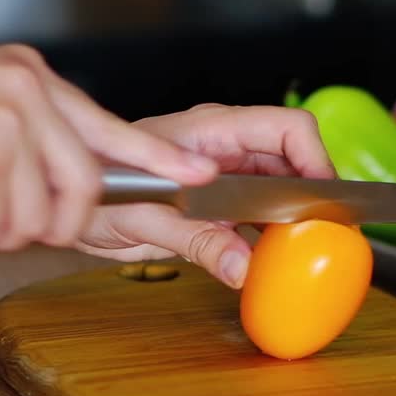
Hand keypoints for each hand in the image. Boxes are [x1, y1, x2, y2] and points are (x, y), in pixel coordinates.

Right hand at [0, 44, 218, 252]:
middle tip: (15, 231)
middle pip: (82, 183)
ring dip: (0, 233)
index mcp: (25, 73)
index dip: (154, 156)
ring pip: (39, 214)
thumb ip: (17, 125)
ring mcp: (8, 120)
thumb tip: (53, 180)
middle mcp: (26, 89)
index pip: (106, 124)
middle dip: (57, 224)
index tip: (195, 174)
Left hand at [75, 103, 335, 287]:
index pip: (287, 128)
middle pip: (294, 157)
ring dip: (295, 218)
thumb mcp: (144, 221)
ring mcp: (225, 172)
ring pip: (283, 187)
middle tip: (325, 234)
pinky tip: (272, 260)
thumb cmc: (98, 193)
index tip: (323, 203)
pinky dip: (273, 236)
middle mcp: (225, 146)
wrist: (70, 201)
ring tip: (304, 250)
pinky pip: (261, 213)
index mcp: (211, 131)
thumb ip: (197, 242)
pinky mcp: (220, 202)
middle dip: (313, 193)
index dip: (316, 160)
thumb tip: (244, 267)